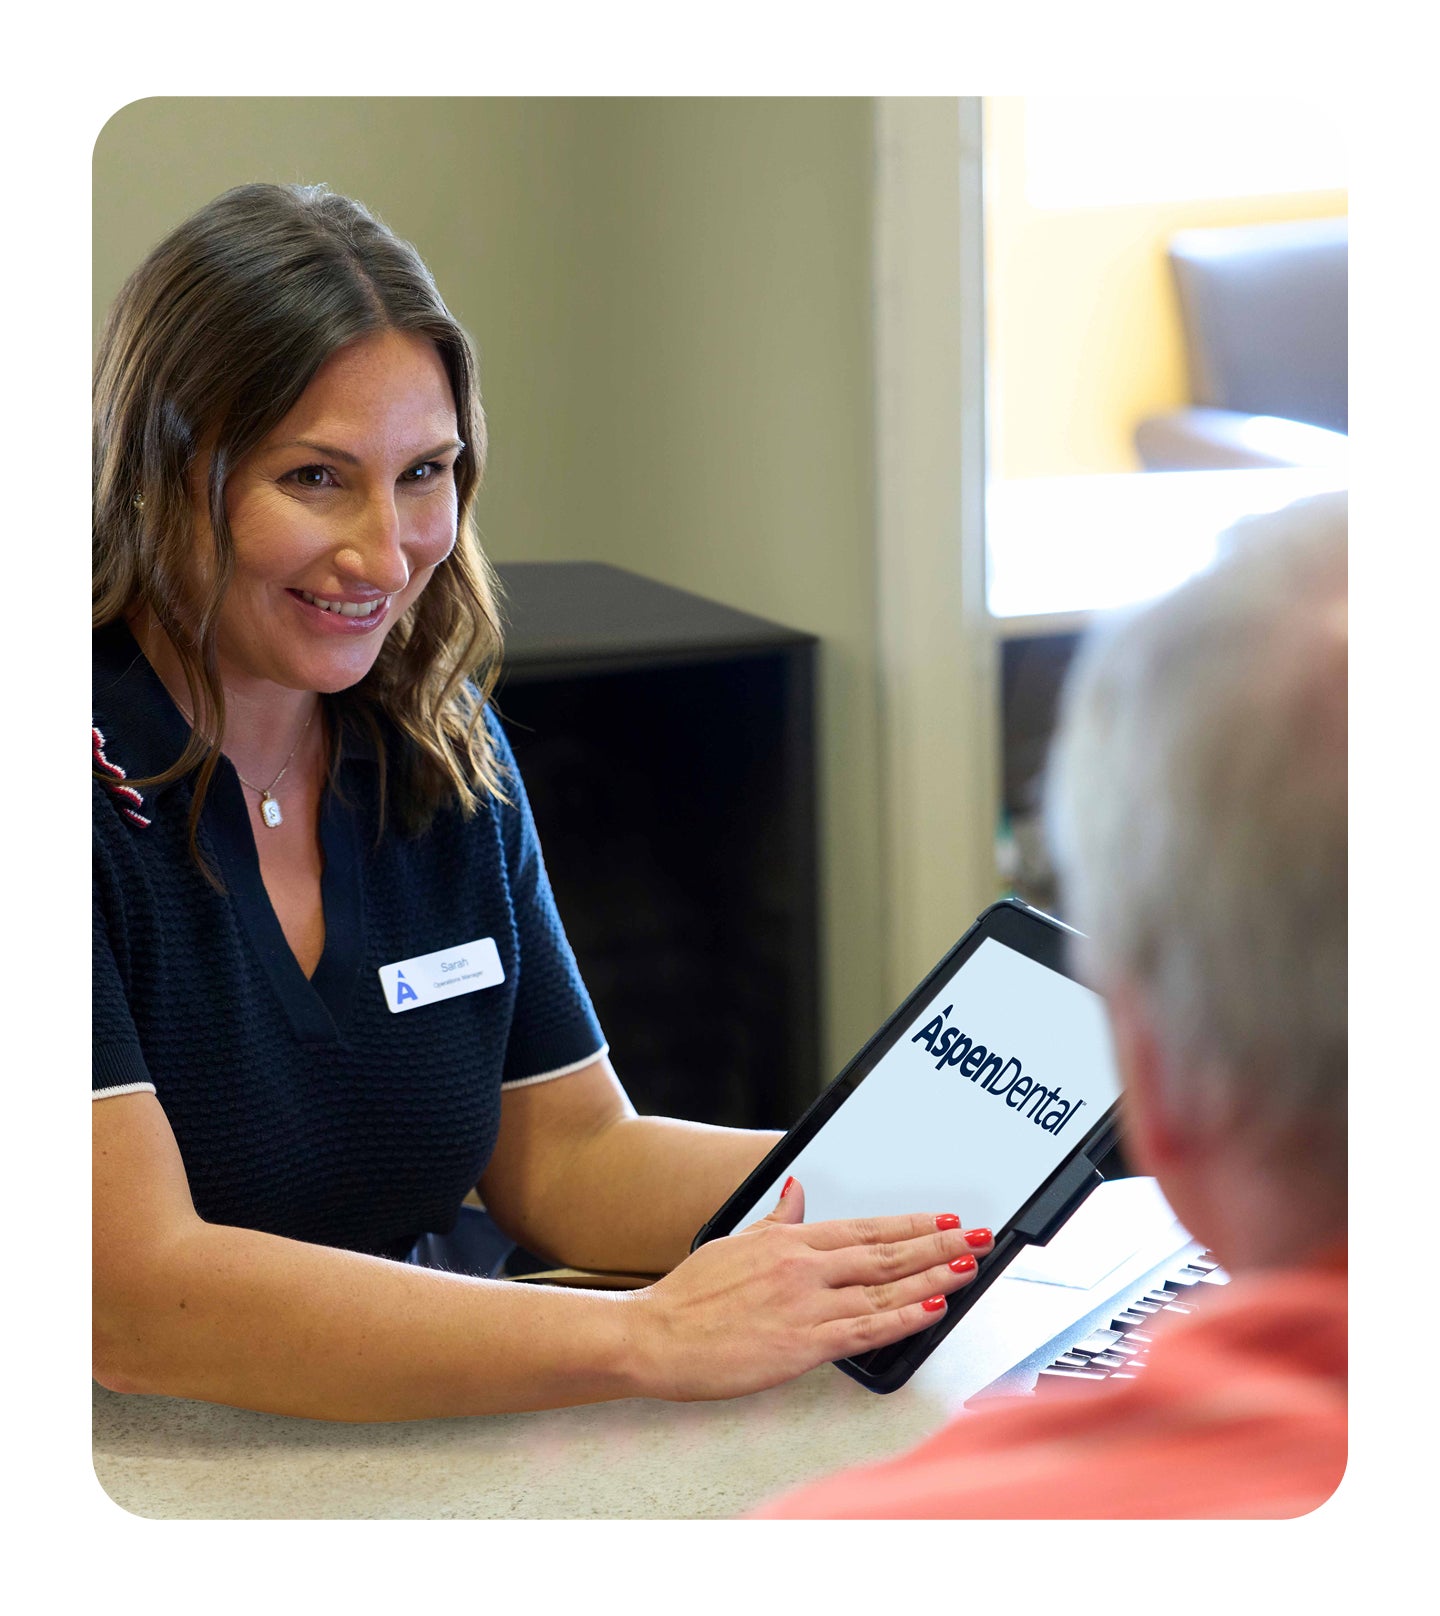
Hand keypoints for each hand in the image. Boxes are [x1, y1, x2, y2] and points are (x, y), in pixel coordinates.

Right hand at [627, 1179, 994, 1401]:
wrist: (656, 1337)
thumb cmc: (690, 1297)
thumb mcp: (734, 1243)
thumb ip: (775, 1220)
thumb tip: (796, 1191)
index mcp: (789, 1241)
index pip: (866, 1227)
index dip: (911, 1224)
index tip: (944, 1220)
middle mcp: (804, 1266)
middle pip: (886, 1252)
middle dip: (938, 1245)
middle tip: (976, 1238)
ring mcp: (806, 1305)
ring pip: (884, 1287)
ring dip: (933, 1277)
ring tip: (969, 1268)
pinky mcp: (802, 1344)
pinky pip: (864, 1330)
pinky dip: (903, 1318)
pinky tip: (931, 1309)